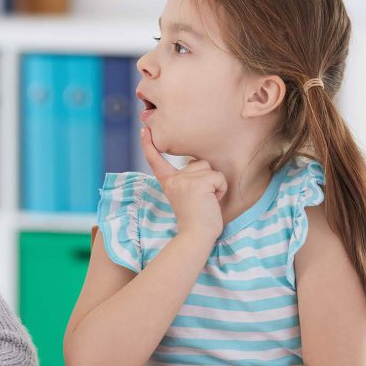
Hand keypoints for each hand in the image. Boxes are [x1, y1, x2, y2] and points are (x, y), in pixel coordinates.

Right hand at [141, 126, 225, 241]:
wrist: (196, 236)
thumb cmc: (196, 218)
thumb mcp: (185, 194)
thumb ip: (186, 179)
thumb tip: (194, 163)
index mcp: (168, 182)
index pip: (157, 160)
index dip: (149, 144)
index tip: (144, 130)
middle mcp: (174, 179)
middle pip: (199, 163)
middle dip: (207, 179)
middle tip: (201, 200)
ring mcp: (184, 181)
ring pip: (210, 169)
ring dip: (214, 184)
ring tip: (207, 200)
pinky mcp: (198, 184)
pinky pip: (218, 178)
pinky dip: (221, 190)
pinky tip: (212, 201)